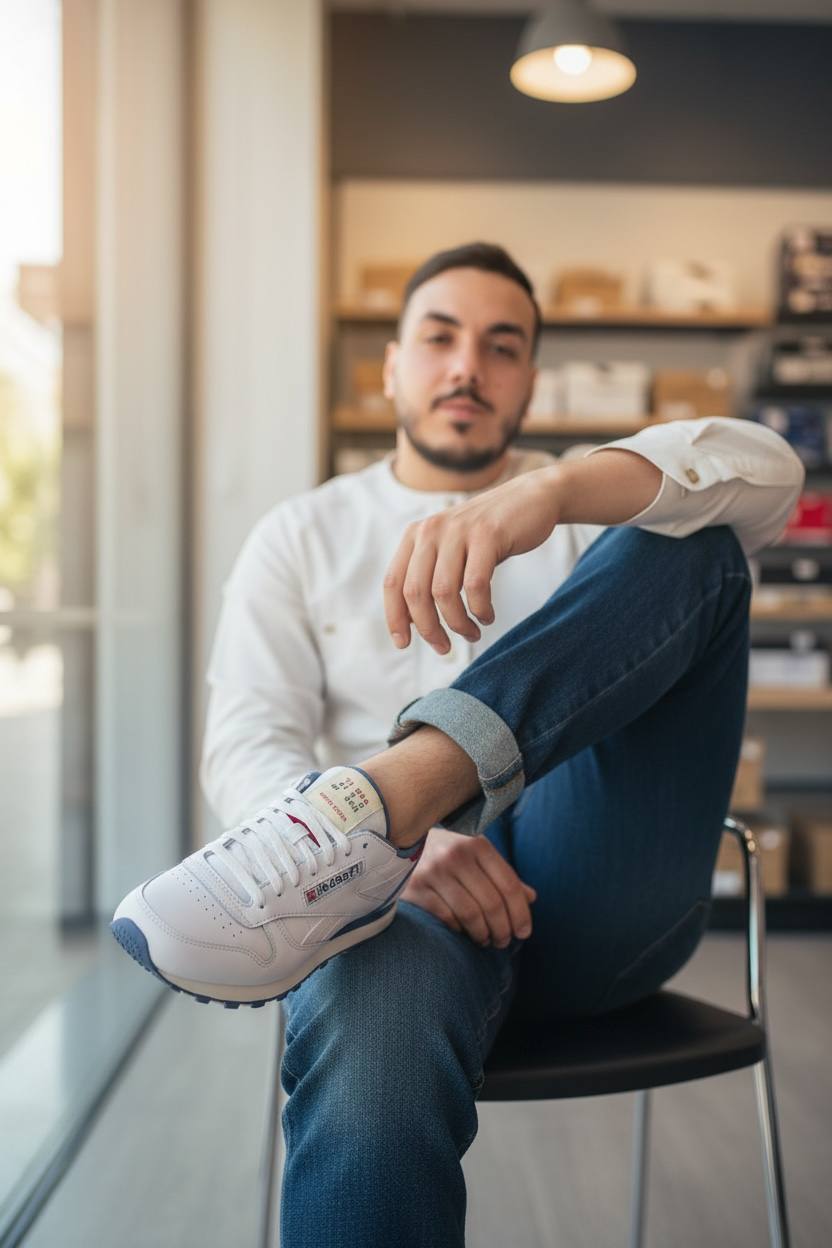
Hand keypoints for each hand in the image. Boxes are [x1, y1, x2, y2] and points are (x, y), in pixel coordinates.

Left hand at [383, 465, 561, 652]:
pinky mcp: (487, 535)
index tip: (404, 644)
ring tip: (471, 634)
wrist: (532, 498)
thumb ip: (430, 577)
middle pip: (415, 593)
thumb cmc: (490, 535)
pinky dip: (480, 609)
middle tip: (444, 648)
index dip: (395, 617)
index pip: (393, 583)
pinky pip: (476, 585)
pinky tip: (487, 616)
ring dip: (457, 623)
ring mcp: (458, 531)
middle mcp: (431, 531)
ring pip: (443, 593)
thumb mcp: (452, 550)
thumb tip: (412, 622)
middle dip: (428, 629)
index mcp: (416, 535)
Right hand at [401, 826, 537, 948]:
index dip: (521, 914)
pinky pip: (447, 919)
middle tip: (503, 942)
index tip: (523, 933)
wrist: (398, 843)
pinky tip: (462, 933)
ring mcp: (434, 871)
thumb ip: (502, 875)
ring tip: (485, 941)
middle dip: (502, 930)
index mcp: (477, 845)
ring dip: (483, 935)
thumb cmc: (446, 853)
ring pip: (471, 915)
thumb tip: (531, 898)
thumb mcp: (476, 856)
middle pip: (492, 903)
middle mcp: (456, 855)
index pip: (509, 885)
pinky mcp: (415, 888)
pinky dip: (460, 931)